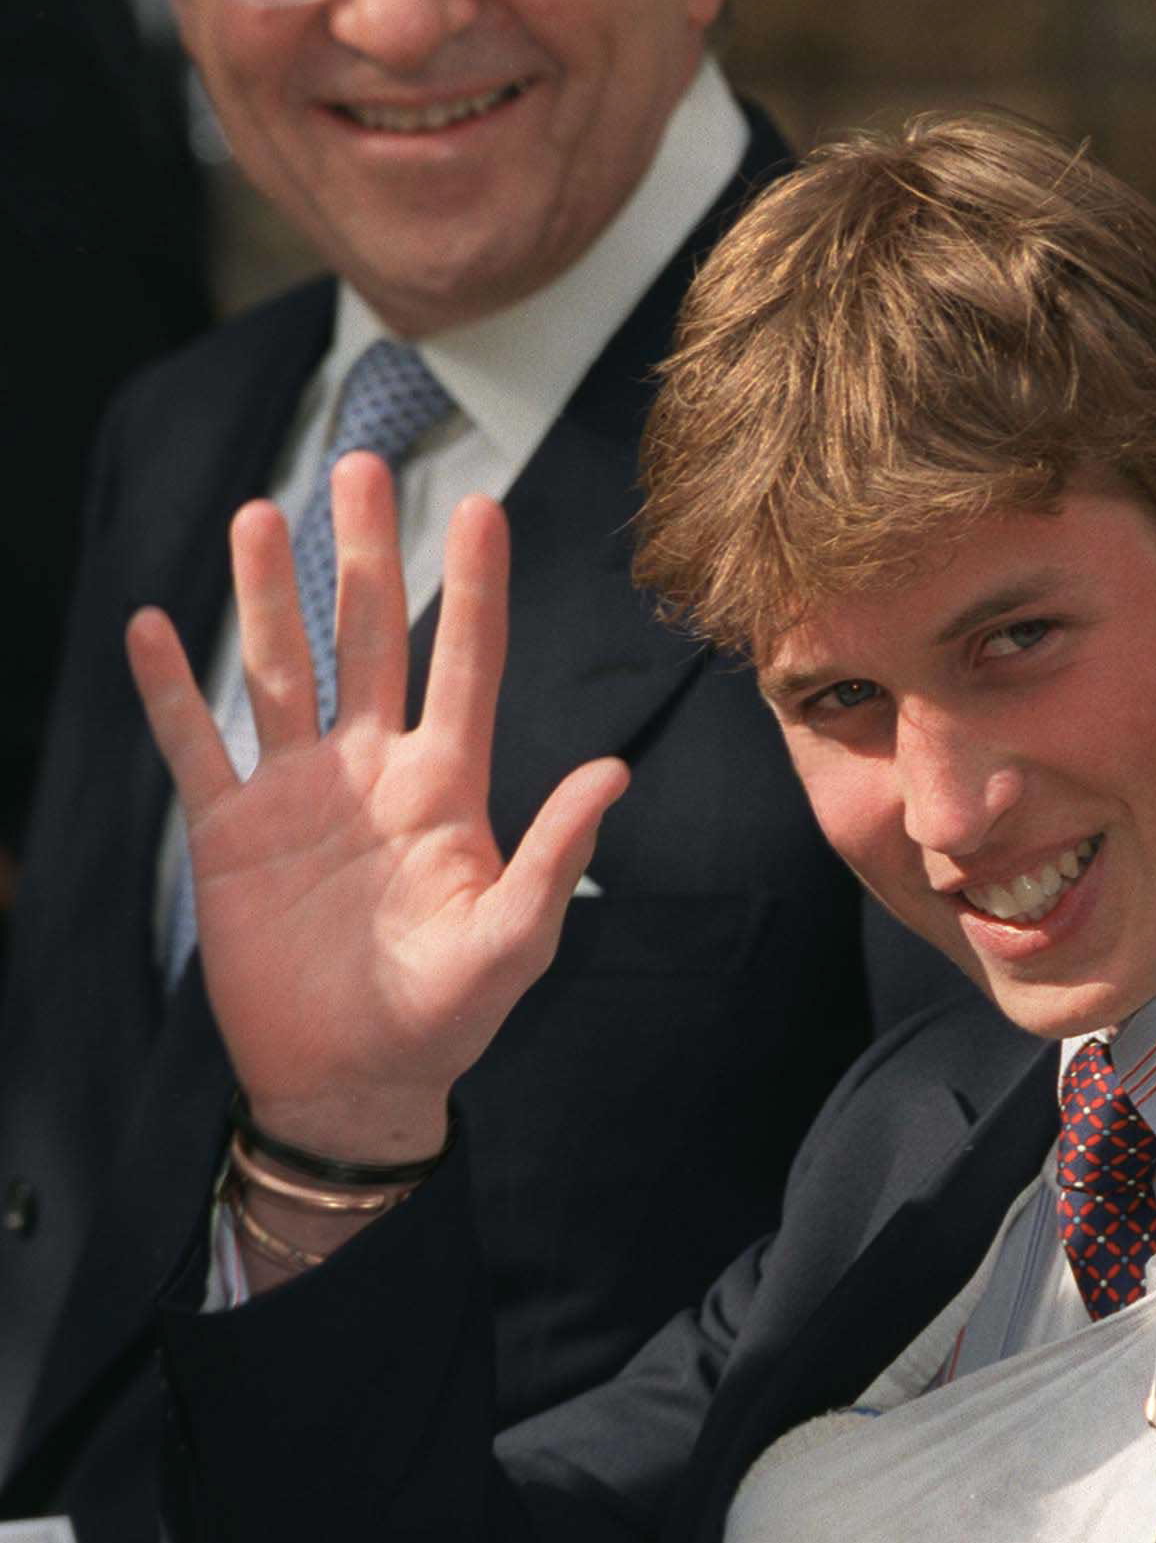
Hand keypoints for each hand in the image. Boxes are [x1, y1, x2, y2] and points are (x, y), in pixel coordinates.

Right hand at [126, 458, 626, 1160]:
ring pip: (279, 671)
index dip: (474, 588)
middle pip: (367, 638)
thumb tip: (614, 771)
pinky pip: (196, 745)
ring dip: (266, 595)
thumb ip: (555, 855)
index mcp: (446, 788)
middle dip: (364, 553)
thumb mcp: (513, 942)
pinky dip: (171, 689)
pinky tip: (153, 624)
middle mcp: (371, 771)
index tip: (484, 505)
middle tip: (362, 462)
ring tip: (259, 512)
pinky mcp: (232, 831)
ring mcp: (297, 794)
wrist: (350, 1080)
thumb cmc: (447, 1019)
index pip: (465, 665)